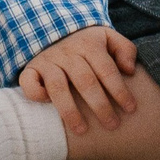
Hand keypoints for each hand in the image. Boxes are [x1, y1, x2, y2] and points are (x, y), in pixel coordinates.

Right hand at [18, 24, 139, 135]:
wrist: (53, 28)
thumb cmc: (87, 42)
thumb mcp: (108, 38)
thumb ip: (124, 50)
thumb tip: (129, 70)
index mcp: (89, 44)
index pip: (107, 69)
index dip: (120, 90)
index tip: (131, 109)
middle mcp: (67, 52)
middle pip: (85, 81)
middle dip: (100, 106)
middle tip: (112, 125)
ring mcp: (48, 60)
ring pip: (58, 86)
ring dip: (70, 110)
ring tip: (82, 131)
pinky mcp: (31, 68)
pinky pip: (29, 82)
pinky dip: (36, 93)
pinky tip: (47, 104)